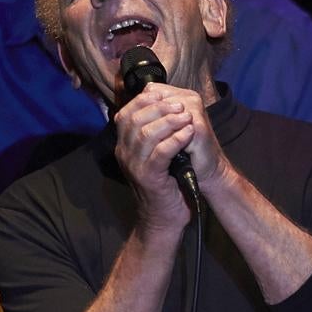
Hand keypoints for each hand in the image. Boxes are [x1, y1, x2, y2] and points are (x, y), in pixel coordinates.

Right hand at [113, 83, 220, 230]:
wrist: (165, 217)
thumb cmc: (165, 182)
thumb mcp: (155, 154)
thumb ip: (153, 132)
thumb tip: (161, 102)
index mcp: (123, 145)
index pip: (125, 114)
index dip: (143, 100)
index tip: (164, 94)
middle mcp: (124, 154)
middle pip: (135, 120)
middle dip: (159, 108)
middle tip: (179, 105)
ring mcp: (135, 166)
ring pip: (146, 134)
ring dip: (169, 122)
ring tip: (187, 117)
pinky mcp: (149, 178)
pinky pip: (160, 153)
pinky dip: (175, 140)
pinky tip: (188, 133)